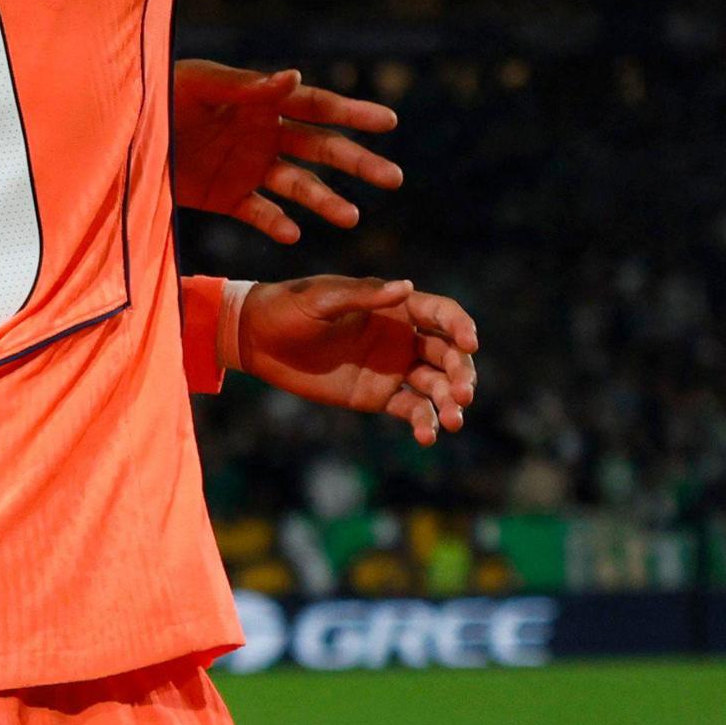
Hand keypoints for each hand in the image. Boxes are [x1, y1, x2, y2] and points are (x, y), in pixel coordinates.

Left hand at [170, 59, 401, 243]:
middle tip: (393, 177)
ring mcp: (247, 167)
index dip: (352, 112)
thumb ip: (243, 86)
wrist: (115, 136)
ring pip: (298, 186)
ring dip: (326, 200)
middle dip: (357, 162)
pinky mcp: (227, 196)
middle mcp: (262, 135)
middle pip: (320, 149)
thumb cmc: (155, 96)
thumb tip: (294, 77)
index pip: (316, 106)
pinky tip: (294, 234)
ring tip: (351, 217)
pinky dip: (278, 224)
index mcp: (259, 102)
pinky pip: (260, 213)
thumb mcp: (195, 85)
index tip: (389, 121)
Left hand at [239, 275, 478, 445]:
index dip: (461, 327)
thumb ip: (362, 296)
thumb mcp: (320, 298)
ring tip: (452, 421)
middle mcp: (403, 337)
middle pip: (449, 355)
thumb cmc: (287, 308)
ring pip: (437, 385)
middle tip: (462, 393)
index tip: (469, 344)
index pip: (443, 315)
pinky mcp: (379, 396)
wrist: (256, 339)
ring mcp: (394, 368)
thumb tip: (406, 287)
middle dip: (462, 373)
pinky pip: (412, 410)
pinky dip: (424, 423)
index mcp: (395, 306)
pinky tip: (427, 436)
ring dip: (450, 402)